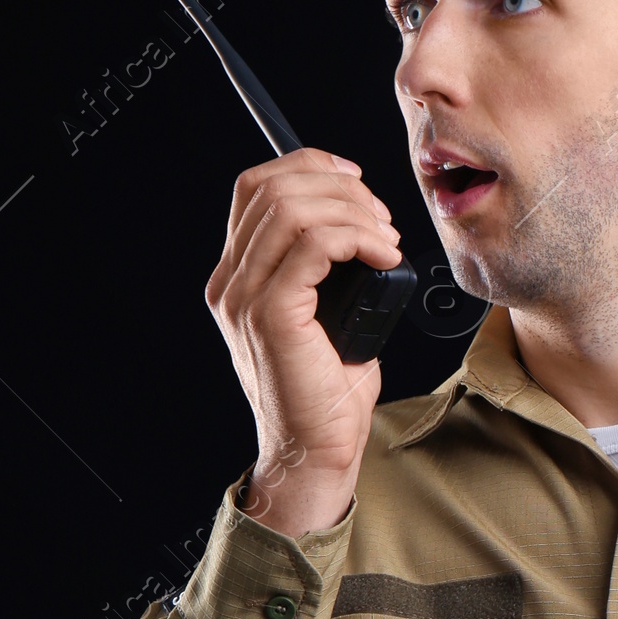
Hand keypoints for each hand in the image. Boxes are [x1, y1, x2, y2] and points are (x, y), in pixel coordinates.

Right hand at [206, 151, 402, 534]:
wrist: (315, 451)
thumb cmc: (328, 392)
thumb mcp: (324, 315)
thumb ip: (324, 269)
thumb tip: (363, 225)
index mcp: (237, 276)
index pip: (257, 187)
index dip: (309, 167)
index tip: (357, 183)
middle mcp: (231, 283)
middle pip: (275, 188)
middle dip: (341, 188)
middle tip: (382, 219)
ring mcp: (245, 298)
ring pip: (294, 209)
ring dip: (353, 211)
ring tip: (386, 239)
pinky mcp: (273, 315)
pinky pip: (313, 245)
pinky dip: (357, 237)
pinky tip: (384, 254)